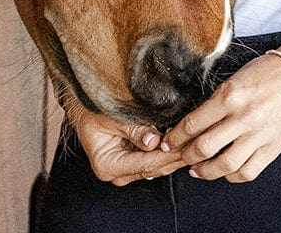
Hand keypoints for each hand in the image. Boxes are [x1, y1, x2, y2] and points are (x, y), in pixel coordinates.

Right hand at [70, 108, 187, 186]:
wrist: (83, 107)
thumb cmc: (92, 110)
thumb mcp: (112, 116)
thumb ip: (133, 129)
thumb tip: (154, 141)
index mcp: (108, 165)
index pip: (146, 163)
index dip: (168, 155)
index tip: (187, 146)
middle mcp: (117, 174)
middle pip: (154, 168)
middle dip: (177, 157)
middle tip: (198, 144)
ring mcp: (126, 170)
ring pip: (157, 166)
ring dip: (176, 155)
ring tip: (196, 143)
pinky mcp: (133, 162)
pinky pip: (154, 159)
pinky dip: (169, 152)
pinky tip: (185, 143)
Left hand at [161, 52, 280, 182]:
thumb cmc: (264, 73)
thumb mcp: (233, 80)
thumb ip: (215, 103)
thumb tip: (192, 126)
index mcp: (230, 95)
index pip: (194, 123)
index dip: (176, 137)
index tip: (168, 142)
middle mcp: (244, 117)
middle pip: (205, 147)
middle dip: (186, 156)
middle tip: (179, 156)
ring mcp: (259, 135)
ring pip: (225, 165)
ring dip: (205, 171)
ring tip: (196, 169)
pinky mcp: (272, 148)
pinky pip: (247, 172)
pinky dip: (231, 176)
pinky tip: (224, 171)